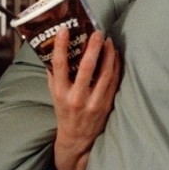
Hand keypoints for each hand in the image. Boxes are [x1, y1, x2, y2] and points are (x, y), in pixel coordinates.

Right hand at [47, 27, 119, 169]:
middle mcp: (76, 98)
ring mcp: (94, 102)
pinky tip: (115, 55)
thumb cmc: (64, 112)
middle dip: (93, 47)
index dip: (61, 46)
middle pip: (87, 67)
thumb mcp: (54, 95)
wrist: (77, 139)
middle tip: (97, 32)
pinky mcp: (107, 105)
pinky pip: (114, 81)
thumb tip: (52, 49)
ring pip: (105, 73)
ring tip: (108, 40)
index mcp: (60, 93)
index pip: (59, 65)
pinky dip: (116, 66)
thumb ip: (53, 74)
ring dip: (108, 54)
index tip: (64, 30)